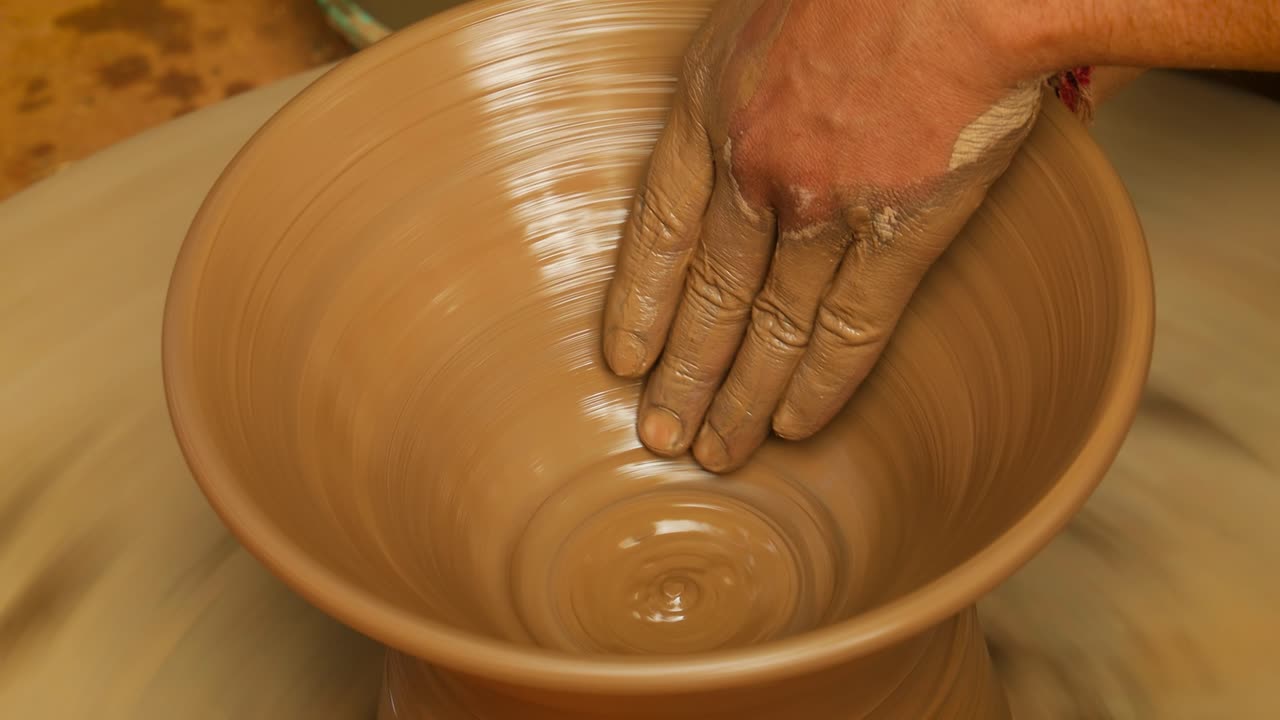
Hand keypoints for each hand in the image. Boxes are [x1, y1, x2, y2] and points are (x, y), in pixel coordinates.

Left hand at [603, 0, 1044, 471]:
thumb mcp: (757, 16)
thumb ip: (736, 84)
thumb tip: (734, 130)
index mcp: (708, 108)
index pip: (658, 231)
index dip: (639, 302)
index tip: (624, 358)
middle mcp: (752, 168)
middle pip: (708, 295)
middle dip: (682, 375)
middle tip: (661, 436)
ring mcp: (823, 206)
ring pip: (771, 325)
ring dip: (741, 396)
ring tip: (715, 452)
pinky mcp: (900, 232)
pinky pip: (850, 328)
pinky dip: (820, 382)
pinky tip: (794, 424)